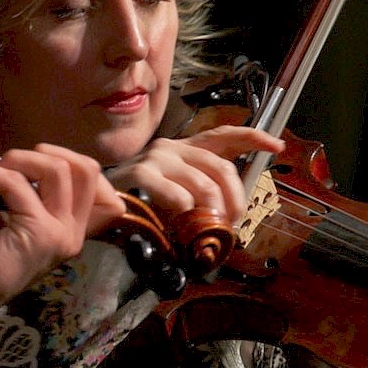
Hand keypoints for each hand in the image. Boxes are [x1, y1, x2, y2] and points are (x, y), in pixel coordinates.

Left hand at [0, 143, 117, 328]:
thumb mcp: (1, 214)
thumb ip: (21, 190)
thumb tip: (19, 161)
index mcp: (67, 230)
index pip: (95, 183)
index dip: (67, 159)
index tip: (30, 159)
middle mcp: (71, 234)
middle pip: (87, 170)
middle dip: (46, 153)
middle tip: (10, 161)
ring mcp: (60, 236)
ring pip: (58, 170)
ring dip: (17, 158)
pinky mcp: (38, 235)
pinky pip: (15, 184)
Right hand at [102, 124, 283, 223]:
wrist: (91, 207)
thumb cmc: (135, 206)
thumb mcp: (171, 198)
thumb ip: (197, 200)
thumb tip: (228, 220)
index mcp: (183, 151)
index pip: (223, 136)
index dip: (252, 138)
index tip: (277, 145)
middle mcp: (171, 148)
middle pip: (221, 168)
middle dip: (234, 199)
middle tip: (232, 223)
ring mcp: (155, 159)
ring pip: (202, 184)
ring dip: (211, 213)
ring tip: (205, 231)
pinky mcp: (139, 174)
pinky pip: (176, 194)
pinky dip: (184, 210)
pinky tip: (180, 221)